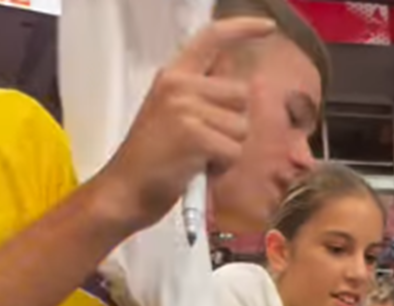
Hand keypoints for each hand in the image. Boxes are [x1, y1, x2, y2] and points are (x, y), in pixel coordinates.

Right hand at [97, 17, 274, 232]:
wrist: (125, 190)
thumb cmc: (152, 161)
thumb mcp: (172, 115)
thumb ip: (202, 98)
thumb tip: (243, 93)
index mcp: (173, 75)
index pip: (212, 39)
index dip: (243, 29)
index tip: (268, 26)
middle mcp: (180, 85)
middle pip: (241, 96)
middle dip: (234, 126)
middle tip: (205, 146)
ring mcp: (186, 109)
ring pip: (242, 127)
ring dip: (229, 150)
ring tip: (199, 159)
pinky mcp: (195, 136)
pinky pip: (234, 151)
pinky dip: (223, 168)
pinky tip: (199, 171)